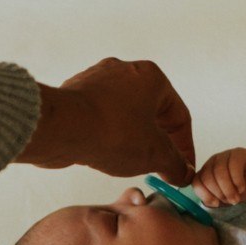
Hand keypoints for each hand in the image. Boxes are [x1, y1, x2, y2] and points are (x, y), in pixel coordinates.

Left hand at [20, 58, 195, 185]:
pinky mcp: (75, 94)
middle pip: (151, 113)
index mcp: (151, 77)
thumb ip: (175, 165)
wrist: (61, 127)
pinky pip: (100, 117)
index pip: (178, 116)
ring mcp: (97, 81)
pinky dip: (107, 134)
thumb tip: (181, 173)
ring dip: (132, 138)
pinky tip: (105, 153)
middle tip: (159, 167)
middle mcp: (124, 71)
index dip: (184, 147)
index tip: (181, 167)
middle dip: (157, 143)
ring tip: (131, 162)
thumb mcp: (155, 154)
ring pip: (124, 114)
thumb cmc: (110, 131)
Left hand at [193, 147, 245, 206]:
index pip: (196, 182)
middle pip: (207, 177)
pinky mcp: (238, 153)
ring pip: (219, 172)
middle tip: (231, 201)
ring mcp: (224, 155)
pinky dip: (237, 180)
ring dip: (228, 189)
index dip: (205, 194)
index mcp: (205, 173)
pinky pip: (233, 165)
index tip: (216, 204)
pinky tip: (242, 188)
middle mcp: (212, 162)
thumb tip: (207, 202)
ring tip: (237, 198)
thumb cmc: (240, 191)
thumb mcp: (224, 198)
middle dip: (219, 193)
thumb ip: (213, 199)